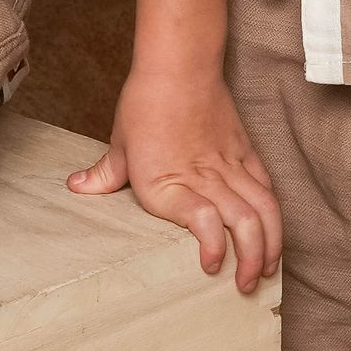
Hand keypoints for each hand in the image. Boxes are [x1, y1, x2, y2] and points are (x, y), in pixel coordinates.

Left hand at [67, 63, 281, 292]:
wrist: (178, 63)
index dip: (213, 247)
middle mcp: (204, 176)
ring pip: (264, 208)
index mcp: (168, 181)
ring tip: (268, 269)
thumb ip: (105, 173)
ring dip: (270, 243)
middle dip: (252, 260)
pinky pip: (265, 187)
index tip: (212, 267)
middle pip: (244, 222)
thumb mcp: (119, 143)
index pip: (202, 220)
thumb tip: (78, 187)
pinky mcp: (244, 152)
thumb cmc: (145, 102)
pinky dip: (272, 214)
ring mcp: (229, 164)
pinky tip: (272, 232)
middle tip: (247, 286)